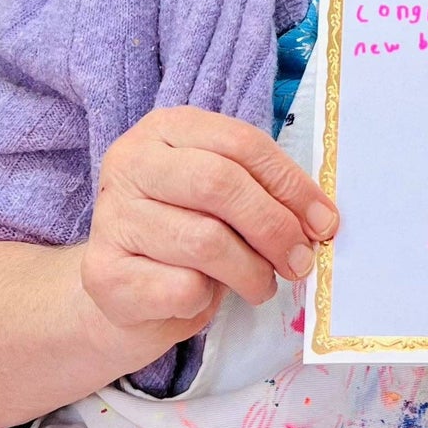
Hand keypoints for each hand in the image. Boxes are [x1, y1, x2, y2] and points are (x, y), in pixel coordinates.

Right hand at [79, 105, 337, 346]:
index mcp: (167, 128)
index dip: (291, 184)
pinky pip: (180, 286)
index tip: (325, 221)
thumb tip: (321, 220)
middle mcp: (131, 162)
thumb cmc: (185, 233)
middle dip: (274, 227)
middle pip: (220, 184)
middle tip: (301, 261)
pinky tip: (202, 296)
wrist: (121, 289)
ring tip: (261, 284)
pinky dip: (206, 298)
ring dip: (250, 271)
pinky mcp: (102, 272)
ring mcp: (112, 215)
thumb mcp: (223, 197)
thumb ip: (264, 193)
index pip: (242, 143)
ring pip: (204, 240)